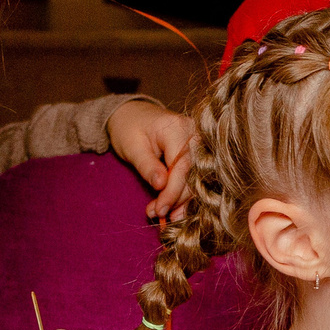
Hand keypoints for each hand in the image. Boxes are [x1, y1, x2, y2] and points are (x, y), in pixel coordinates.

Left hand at [107, 100, 196, 221]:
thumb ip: (148, 166)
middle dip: (176, 198)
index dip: (172, 191)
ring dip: (180, 199)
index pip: (182, 165)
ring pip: (197, 178)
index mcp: (178, 128)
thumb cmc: (129, 128)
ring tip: (162, 213)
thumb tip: (161, 186)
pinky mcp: (198, 154)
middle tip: (157, 214)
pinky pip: (194, 176)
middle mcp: (196, 134)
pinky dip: (183, 193)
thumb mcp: (132, 147)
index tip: (160, 210)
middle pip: (194, 174)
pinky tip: (174, 208)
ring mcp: (200, 143)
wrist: (133, 115)